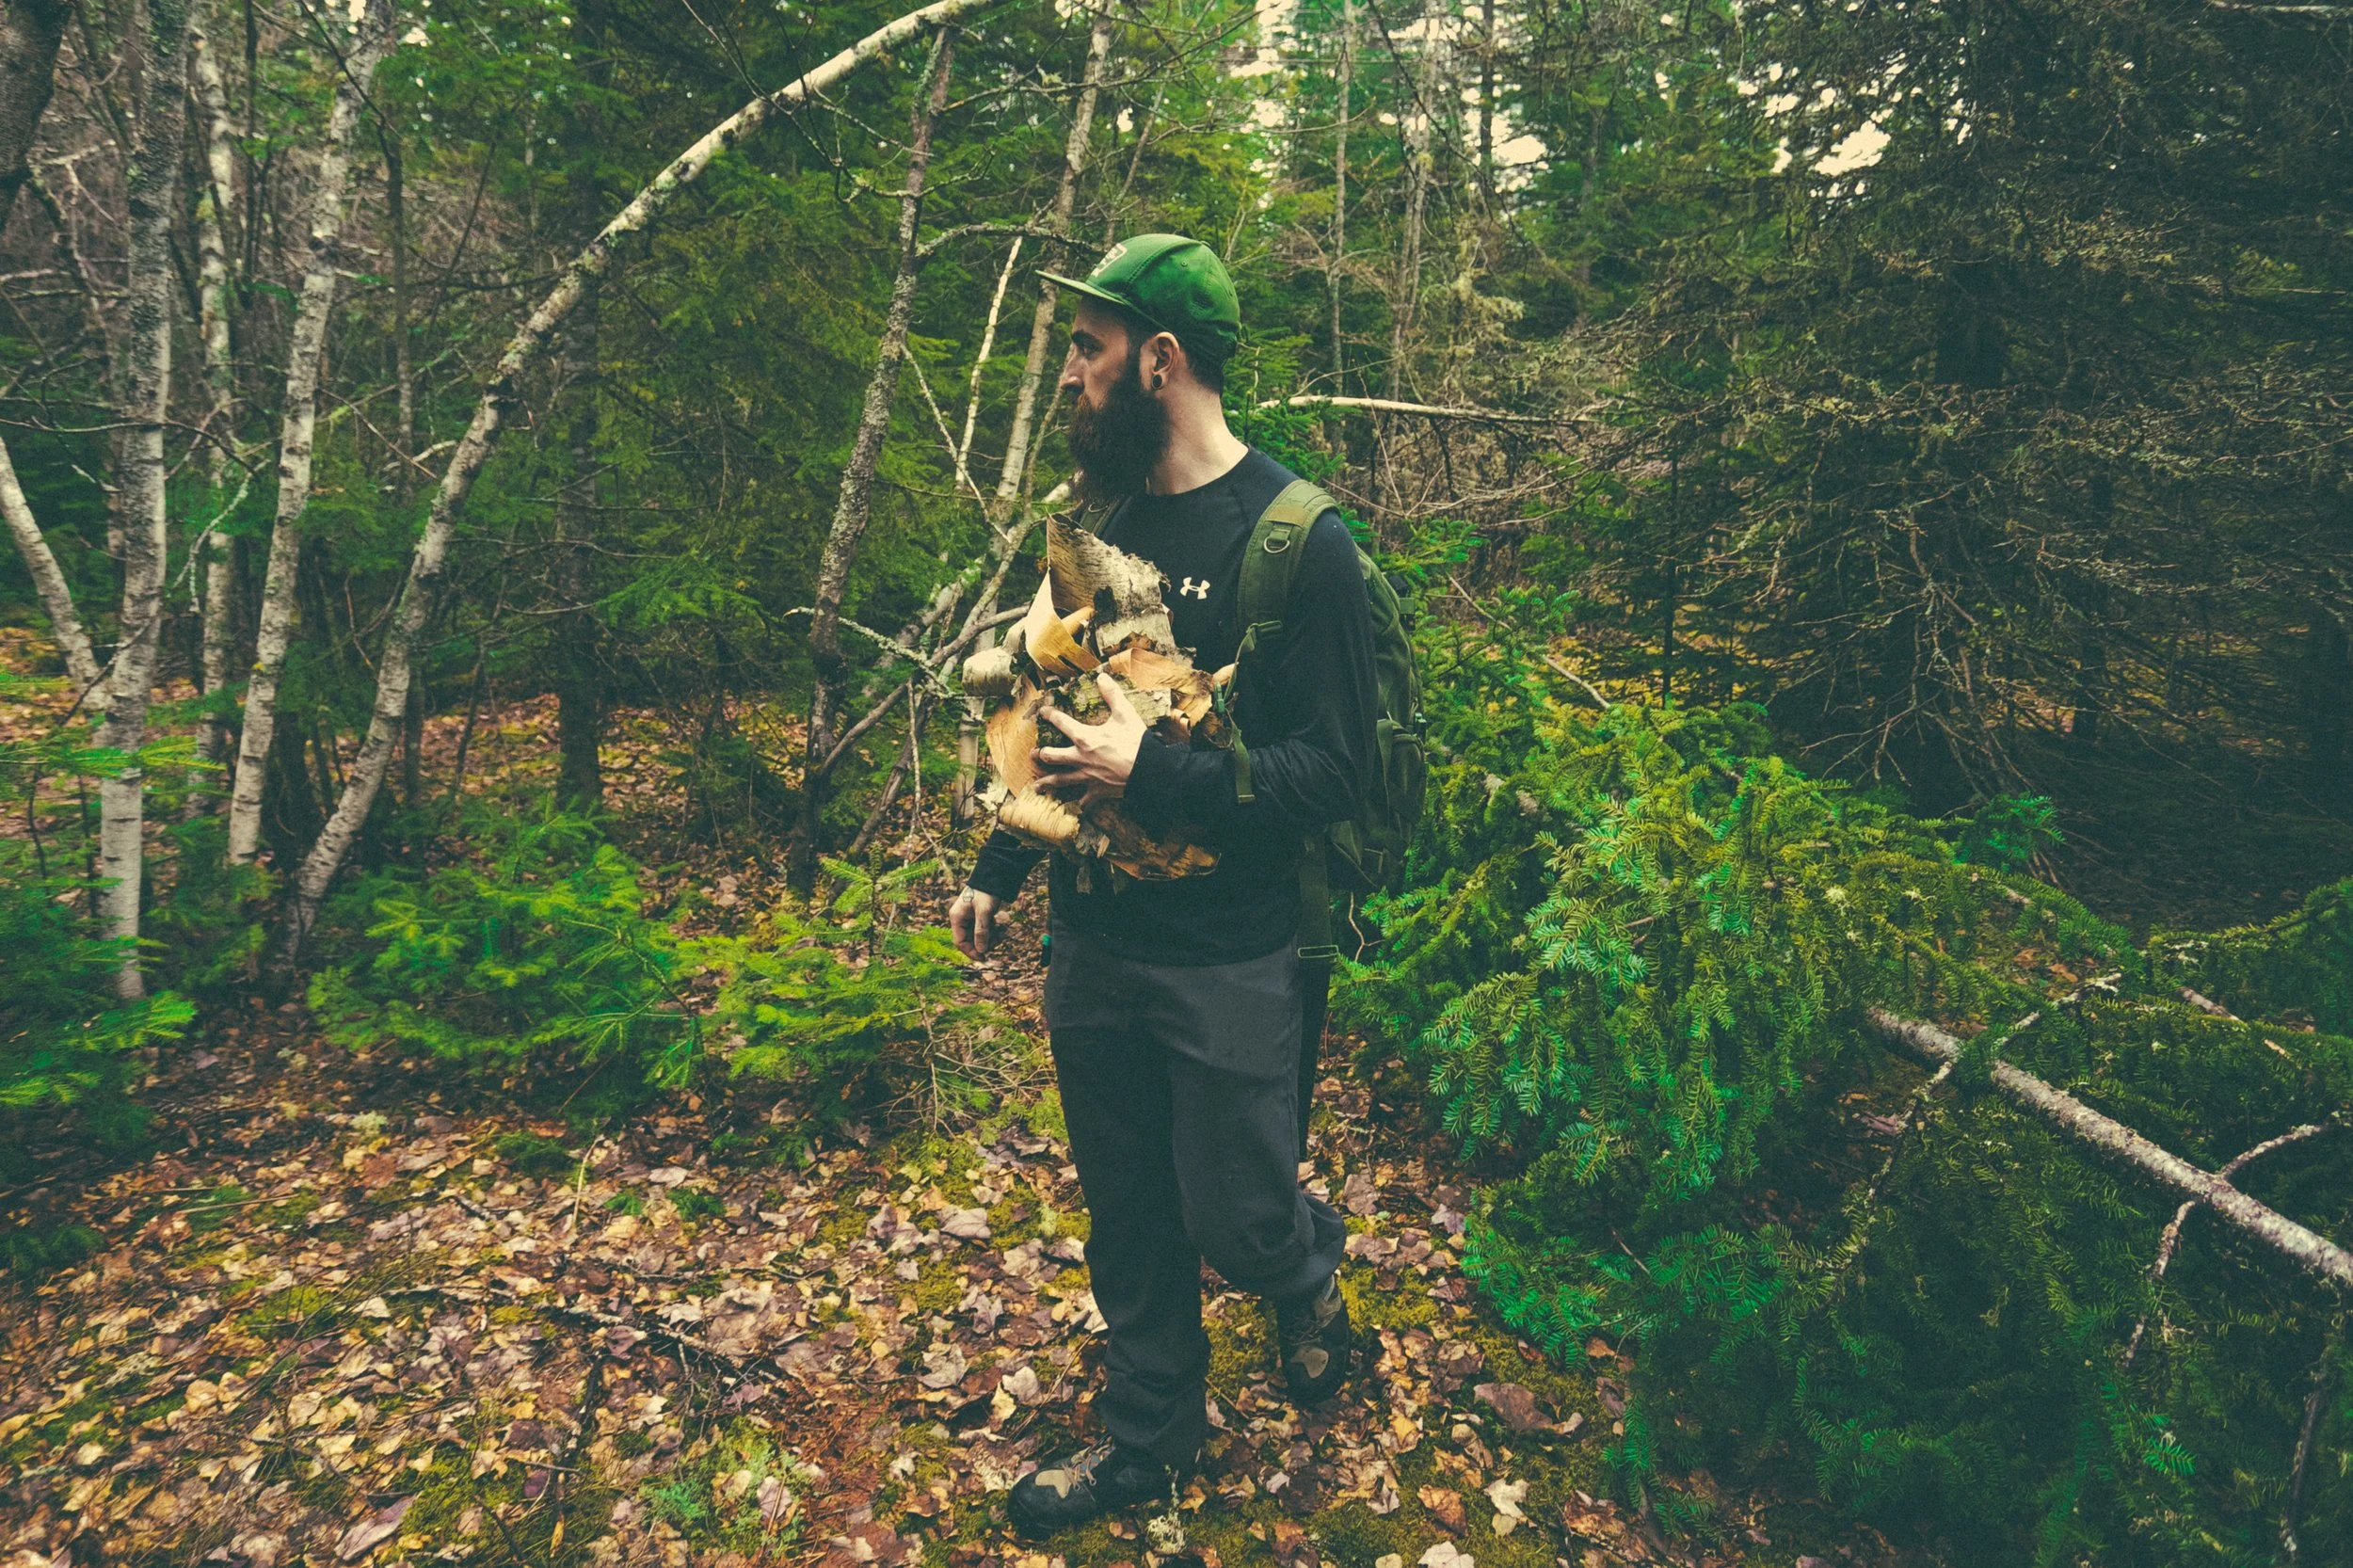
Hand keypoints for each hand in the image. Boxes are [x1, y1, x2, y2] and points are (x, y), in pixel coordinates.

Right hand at [949, 886, 1010, 959]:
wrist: (993, 878)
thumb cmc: (986, 892)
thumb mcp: (984, 912)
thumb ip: (982, 931)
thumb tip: (982, 951)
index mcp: (957, 918)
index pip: (960, 942)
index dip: (970, 951)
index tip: (983, 957)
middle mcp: (961, 919)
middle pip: (969, 940)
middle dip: (983, 944)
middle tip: (997, 942)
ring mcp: (969, 918)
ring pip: (978, 936)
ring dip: (990, 938)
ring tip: (1002, 935)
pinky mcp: (978, 917)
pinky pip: (984, 930)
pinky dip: (992, 932)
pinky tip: (1001, 929)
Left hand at [1035, 672, 1146, 811]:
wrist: (1148, 771)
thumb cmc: (1136, 742)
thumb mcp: (1125, 713)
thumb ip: (1112, 694)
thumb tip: (1102, 676)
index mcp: (1085, 737)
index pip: (1061, 722)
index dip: (1050, 715)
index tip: (1043, 712)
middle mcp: (1080, 758)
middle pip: (1052, 756)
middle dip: (1042, 754)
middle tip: (1035, 753)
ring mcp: (1087, 776)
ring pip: (1061, 780)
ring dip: (1047, 783)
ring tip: (1037, 786)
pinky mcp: (1097, 790)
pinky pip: (1084, 799)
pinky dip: (1080, 802)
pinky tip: (1075, 804)